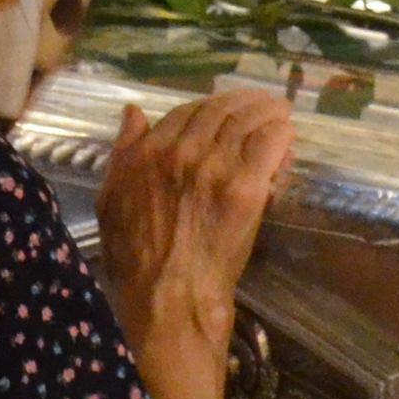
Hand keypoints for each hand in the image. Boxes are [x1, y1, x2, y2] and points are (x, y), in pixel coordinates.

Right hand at [96, 85, 296, 398]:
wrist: (168, 295)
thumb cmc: (135, 259)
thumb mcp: (111, 200)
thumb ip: (123, 153)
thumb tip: (134, 113)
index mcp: (148, 153)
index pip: (186, 111)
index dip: (210, 106)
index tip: (226, 109)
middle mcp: (183, 151)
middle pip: (221, 111)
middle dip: (245, 103)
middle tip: (263, 103)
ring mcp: (216, 167)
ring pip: (248, 123)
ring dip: (267, 112)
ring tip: (280, 112)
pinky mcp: (245, 187)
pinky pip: (269, 146)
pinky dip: (280, 136)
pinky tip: (288, 136)